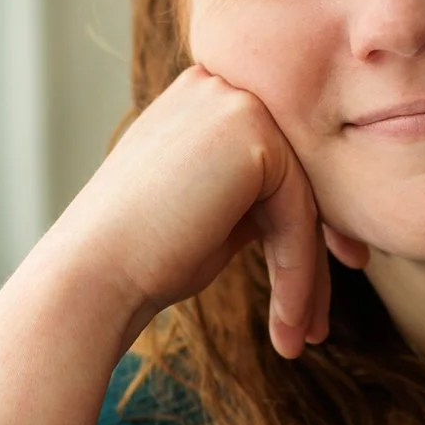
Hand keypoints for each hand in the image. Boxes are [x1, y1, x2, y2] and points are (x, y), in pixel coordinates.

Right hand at [0, 66, 366, 424]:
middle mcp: (220, 86)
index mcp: (203, 97)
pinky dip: (298, 275)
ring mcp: (236, 103)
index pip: (281, 157)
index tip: (333, 269)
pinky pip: (298, 214)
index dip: (313, 217)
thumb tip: (319, 210)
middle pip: (299, 175)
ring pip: (303, 200)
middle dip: (320, 250)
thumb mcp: (211, 210)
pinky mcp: (252, 135)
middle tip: (320, 322)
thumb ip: (256, 193)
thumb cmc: (141, 257)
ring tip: (303, 338)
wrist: (91, 276)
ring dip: (309, 278)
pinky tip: (289, 325)